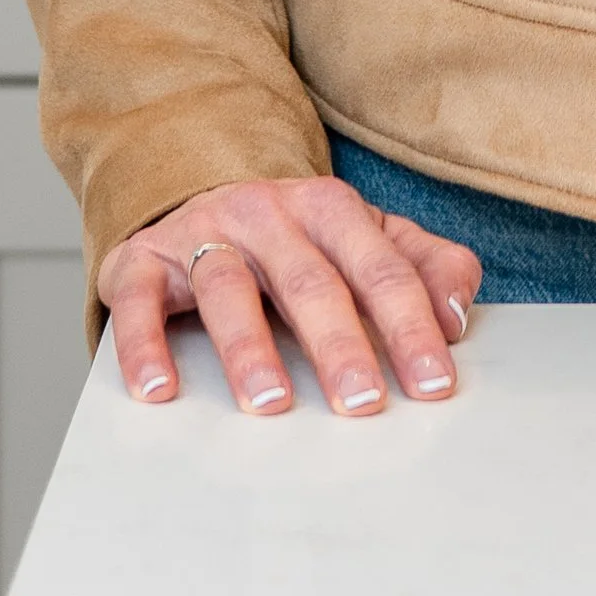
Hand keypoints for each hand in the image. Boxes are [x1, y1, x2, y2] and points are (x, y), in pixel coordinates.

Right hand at [101, 175, 483, 417]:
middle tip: (363, 402)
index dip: (409, 325)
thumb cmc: (294, 237)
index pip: (380, 270)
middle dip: (339, 344)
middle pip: (309, 281)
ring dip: (249, 348)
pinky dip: (144, 345)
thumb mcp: (364, 238)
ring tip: (270, 404)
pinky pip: (139, 301)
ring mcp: (202, 234)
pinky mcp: (140, 259)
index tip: (433, 382)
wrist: (194, 191)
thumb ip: (424, 266)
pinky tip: (159, 390)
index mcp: (330, 209)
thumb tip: (457, 314)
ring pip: (227, 288)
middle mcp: (267, 215)